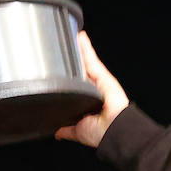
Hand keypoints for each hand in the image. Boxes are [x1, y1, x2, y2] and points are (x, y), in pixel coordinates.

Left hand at [54, 32, 128, 146]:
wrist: (113, 131)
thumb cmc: (101, 134)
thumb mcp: (77, 132)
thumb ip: (67, 129)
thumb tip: (58, 132)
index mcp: (87, 103)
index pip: (74, 87)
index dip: (67, 78)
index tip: (57, 69)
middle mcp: (94, 92)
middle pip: (80, 71)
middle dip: (71, 61)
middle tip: (58, 49)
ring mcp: (99, 82)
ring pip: (86, 63)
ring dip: (78, 50)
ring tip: (67, 37)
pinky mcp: (104, 76)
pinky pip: (92, 60)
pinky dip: (86, 48)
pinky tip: (80, 37)